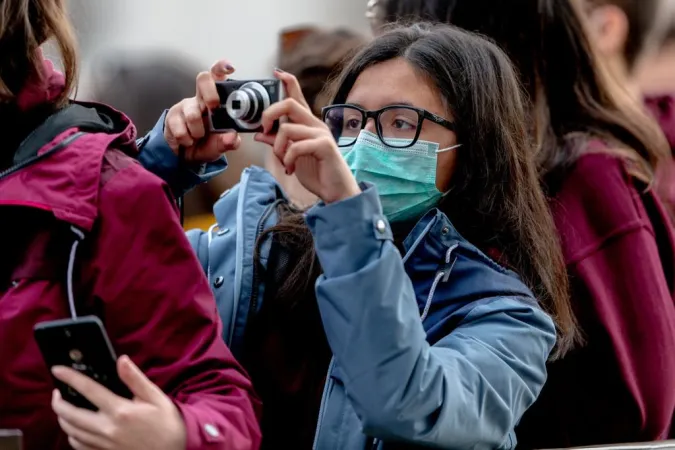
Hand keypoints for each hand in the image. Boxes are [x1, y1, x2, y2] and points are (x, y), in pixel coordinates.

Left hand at [51, 355, 185, 449]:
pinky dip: (72, 435)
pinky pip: (78, 446)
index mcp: (120, 411)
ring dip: (62, 418)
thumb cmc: (167, 423)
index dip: (70, 377)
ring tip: (64, 407)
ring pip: (71, 431)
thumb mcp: (155, 397)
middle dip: (58, 401)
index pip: (88, 390)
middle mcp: (108, 429)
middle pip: (70, 414)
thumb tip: (121, 361)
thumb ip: (135, 379)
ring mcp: (103, 444)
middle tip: (57, 391)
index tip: (58, 369)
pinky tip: (76, 427)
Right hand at [164, 60, 240, 161]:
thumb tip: (232, 137)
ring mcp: (185, 106)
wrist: (185, 156)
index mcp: (215, 100)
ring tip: (198, 137)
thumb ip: (229, 142)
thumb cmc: (206, 143)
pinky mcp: (171, 117)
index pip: (218, 77)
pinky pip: (180, 129)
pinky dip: (186, 139)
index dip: (222, 68)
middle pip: (203, 80)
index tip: (230, 68)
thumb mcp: (221, 145)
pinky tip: (187, 140)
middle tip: (213, 110)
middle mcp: (200, 99)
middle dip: (210, 94)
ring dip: (197, 131)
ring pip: (193, 114)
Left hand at [254, 70, 360, 203]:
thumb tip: (259, 133)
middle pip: (288, 104)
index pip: (297, 97)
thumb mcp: (291, 157)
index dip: (288, 82)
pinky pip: (295, 146)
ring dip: (277, 149)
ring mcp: (321, 134)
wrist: (337, 192)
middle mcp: (315, 124)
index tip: (277, 73)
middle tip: (263, 130)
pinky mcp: (324, 146)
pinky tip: (291, 169)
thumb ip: (277, 143)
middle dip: (269, 114)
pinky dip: (287, 159)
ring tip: (284, 162)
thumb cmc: (317, 173)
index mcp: (308, 124)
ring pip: (286, 129)